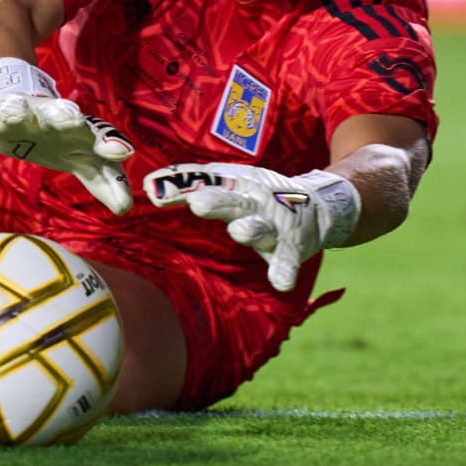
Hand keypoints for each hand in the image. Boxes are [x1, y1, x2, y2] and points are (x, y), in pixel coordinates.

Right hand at [0, 58, 135, 214]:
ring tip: (14, 111)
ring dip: (18, 110)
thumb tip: (125, 209)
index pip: (98, 137)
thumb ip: (105, 181)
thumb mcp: (82, 160)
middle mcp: (52, 117)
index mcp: (77, 131)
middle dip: (65, 116)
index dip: (109, 145)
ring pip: (21, 109)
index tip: (122, 152)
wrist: (18, 106)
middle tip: (70, 115)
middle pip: (61, 116)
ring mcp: (22, 113)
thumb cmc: (57, 139)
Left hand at [143, 163, 360, 290]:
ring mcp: (274, 224)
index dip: (180, 187)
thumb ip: (190, 184)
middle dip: (217, 201)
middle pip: (233, 201)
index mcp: (236, 183)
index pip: (205, 183)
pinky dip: (284, 269)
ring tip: (239, 231)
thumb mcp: (228, 182)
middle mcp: (255, 201)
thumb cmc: (257, 195)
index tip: (154, 191)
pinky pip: (287, 260)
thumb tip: (149, 186)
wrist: (316, 205)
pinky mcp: (292, 246)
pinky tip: (280, 282)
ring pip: (260, 227)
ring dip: (250, 230)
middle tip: (198, 203)